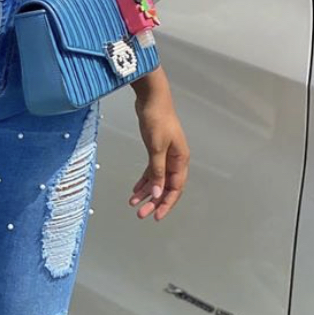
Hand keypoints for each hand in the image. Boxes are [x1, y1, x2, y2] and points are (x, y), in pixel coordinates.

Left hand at [129, 89, 188, 221]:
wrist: (152, 99)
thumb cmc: (157, 120)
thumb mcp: (156, 148)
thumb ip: (157, 171)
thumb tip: (157, 193)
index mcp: (180, 160)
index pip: (175, 188)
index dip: (166, 203)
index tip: (156, 215)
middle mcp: (175, 160)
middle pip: (165, 186)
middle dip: (153, 201)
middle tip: (141, 214)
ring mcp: (166, 155)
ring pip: (157, 179)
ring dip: (146, 192)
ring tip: (133, 204)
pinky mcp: (156, 149)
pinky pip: (151, 170)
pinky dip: (143, 180)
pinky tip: (135, 189)